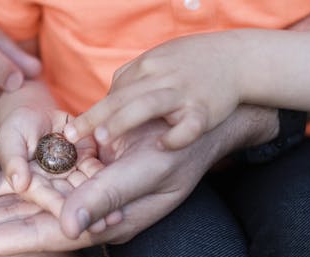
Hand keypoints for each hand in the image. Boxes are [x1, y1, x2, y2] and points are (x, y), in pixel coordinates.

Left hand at [0, 118, 219, 256]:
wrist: (187, 122)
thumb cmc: (176, 149)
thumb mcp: (147, 174)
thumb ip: (104, 198)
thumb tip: (66, 227)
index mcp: (100, 218)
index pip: (39, 236)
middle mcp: (82, 208)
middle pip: (21, 224)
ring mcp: (75, 187)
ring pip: (20, 203)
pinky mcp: (72, 167)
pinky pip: (31, 177)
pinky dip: (3, 183)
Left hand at [64, 31, 242, 149]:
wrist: (238, 59)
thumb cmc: (192, 64)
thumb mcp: (158, 61)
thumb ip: (131, 80)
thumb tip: (107, 102)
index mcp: (148, 67)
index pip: (116, 91)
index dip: (93, 112)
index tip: (71, 131)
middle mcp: (161, 78)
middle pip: (123, 97)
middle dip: (96, 117)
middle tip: (72, 135)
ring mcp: (182, 92)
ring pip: (148, 105)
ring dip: (124, 120)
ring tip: (103, 137)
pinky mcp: (205, 109)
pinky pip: (189, 124)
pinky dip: (176, 135)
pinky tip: (162, 145)